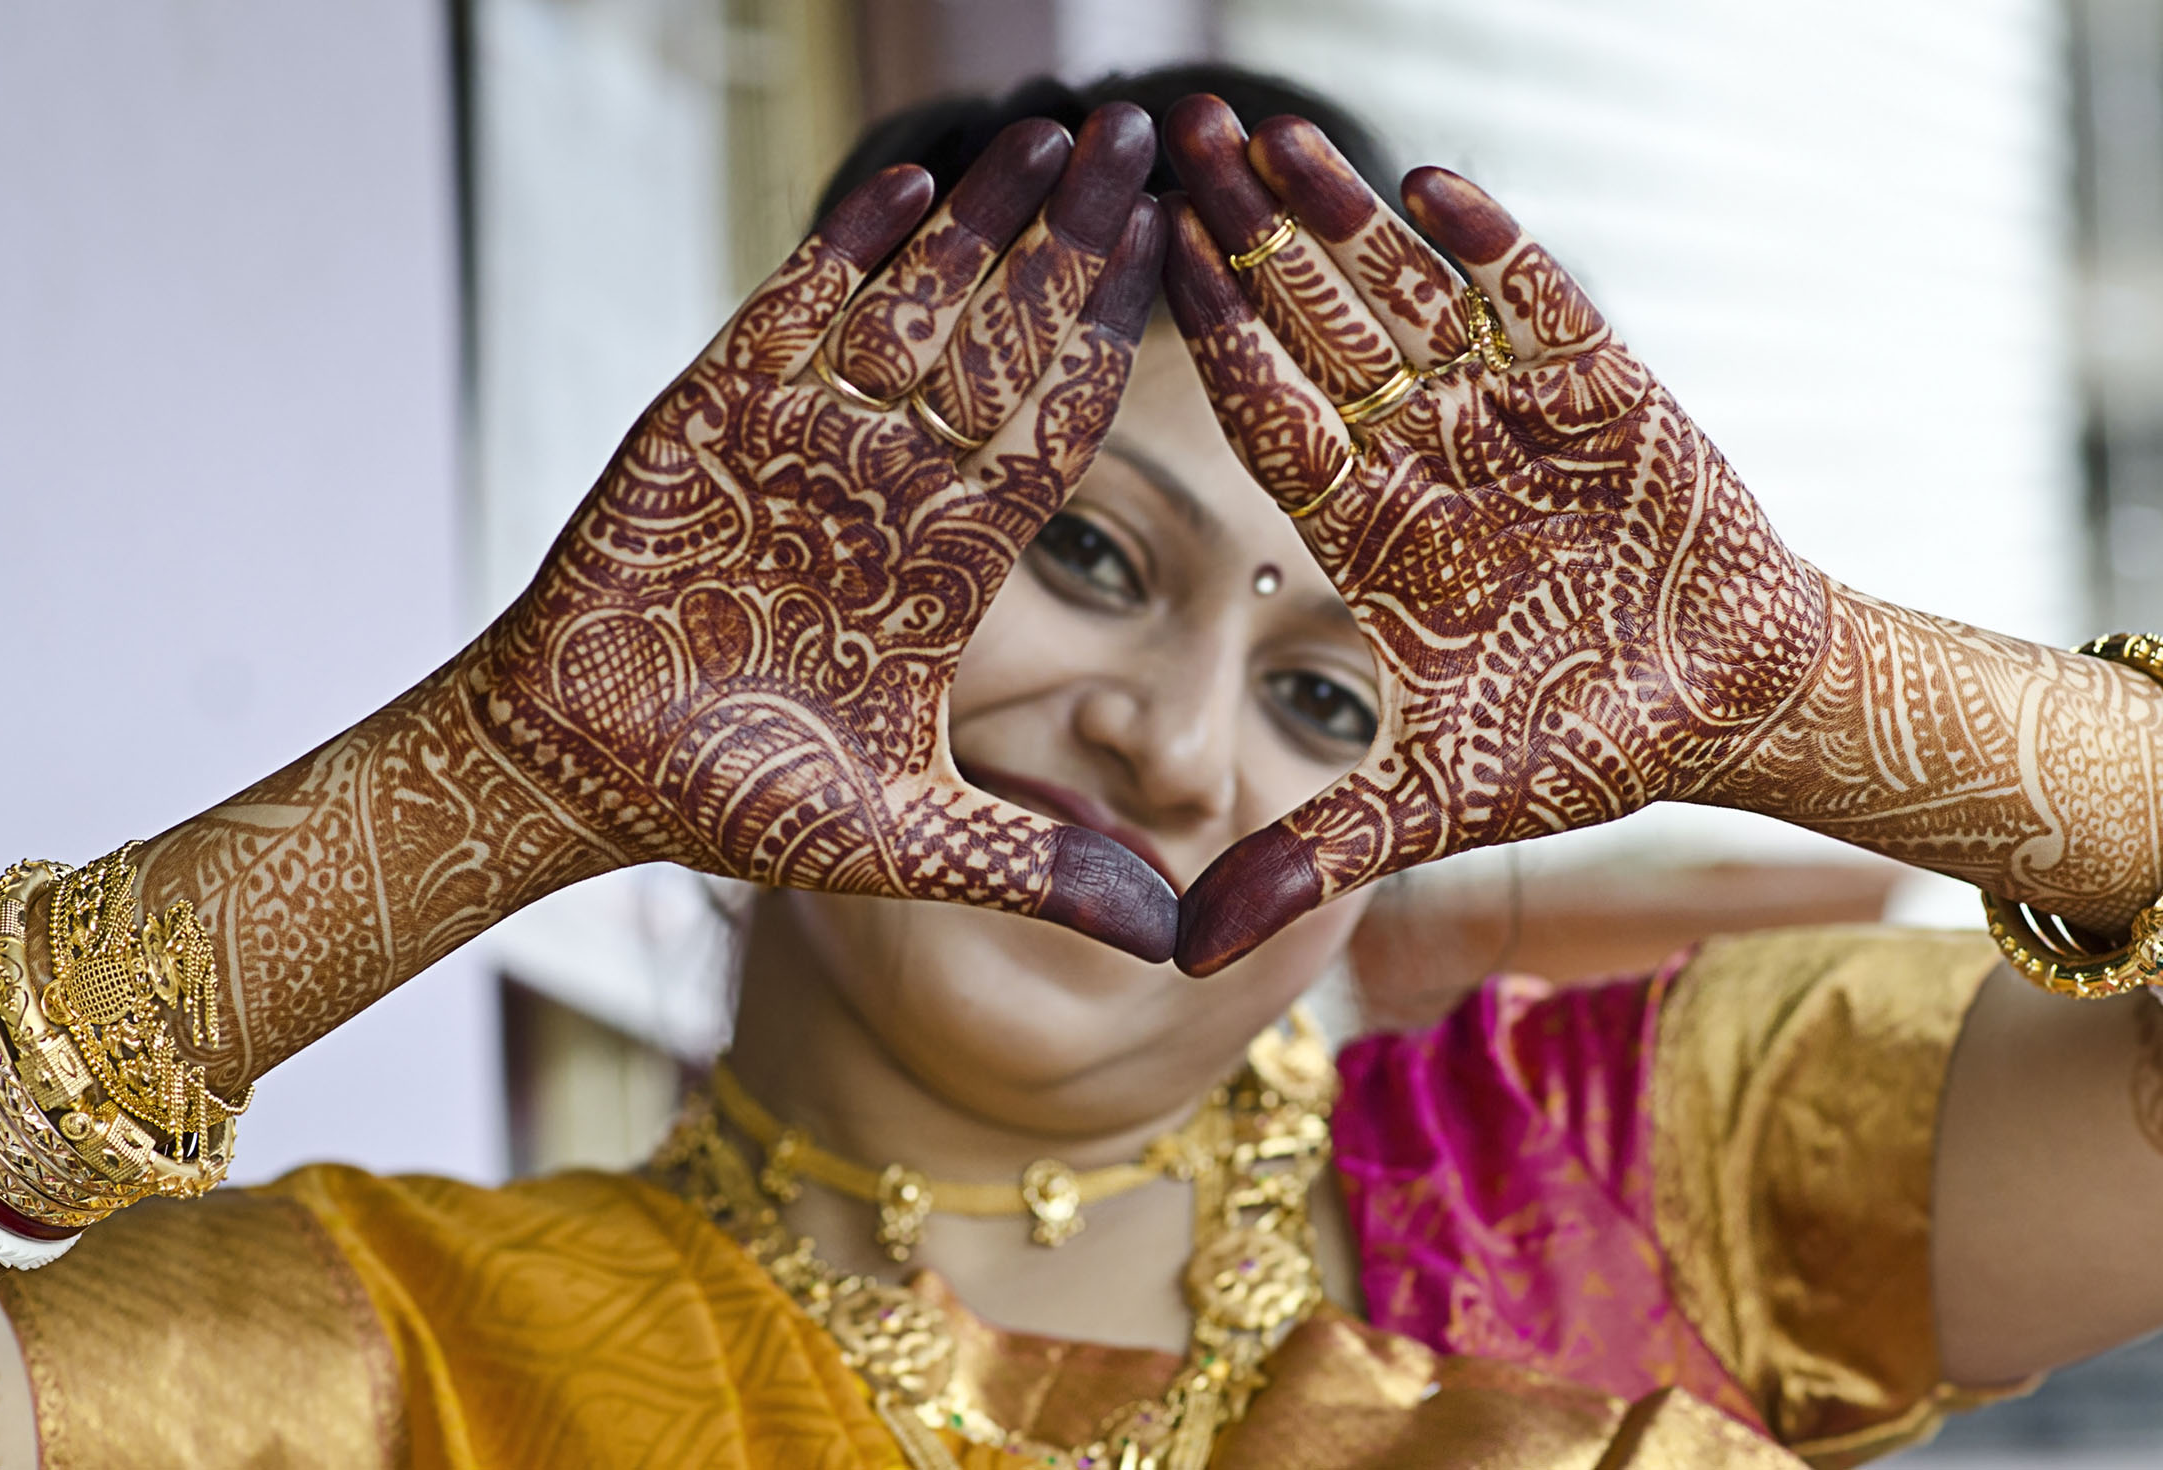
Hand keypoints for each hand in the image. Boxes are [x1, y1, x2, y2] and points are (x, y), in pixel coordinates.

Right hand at [467, 106, 1175, 959]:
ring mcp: (802, 442)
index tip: (1198, 269)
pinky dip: (846, 252)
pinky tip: (916, 181)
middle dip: (1078, 245)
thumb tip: (1176, 938)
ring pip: (913, 308)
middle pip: (1006, 342)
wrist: (579, 770)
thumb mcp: (906, 839)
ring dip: (985, 223)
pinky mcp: (711, 418)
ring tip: (1061, 134)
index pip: (1059, 431)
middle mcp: (889, 485)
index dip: (1125, 348)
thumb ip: (1034, 866)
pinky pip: (789, 315)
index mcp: (948, 564)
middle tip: (1157, 143)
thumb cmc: (732, 800)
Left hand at [1160, 97, 1828, 973]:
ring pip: (1409, 295)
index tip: (1142, 265)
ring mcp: (1506, 409)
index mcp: (1368, 531)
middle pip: (1317, 326)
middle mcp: (1421, 452)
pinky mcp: (1603, 384)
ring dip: (1345, 216)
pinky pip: (1538, 301)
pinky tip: (1433, 188)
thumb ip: (1318, 850)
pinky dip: (1493, 250)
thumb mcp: (1438, 801)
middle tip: (1180, 138)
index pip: (1270, 417)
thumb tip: (1179, 947)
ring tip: (1274, 134)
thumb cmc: (1582, 743)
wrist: (1729, 703)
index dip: (1211, 344)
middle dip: (1252, 237)